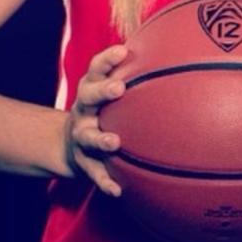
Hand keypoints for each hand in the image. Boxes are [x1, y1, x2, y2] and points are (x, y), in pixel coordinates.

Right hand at [66, 44, 127, 196]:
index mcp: (90, 89)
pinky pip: (94, 172)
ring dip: (100, 139)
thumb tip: (172, 55)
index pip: (96, 69)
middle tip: (118, 88)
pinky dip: (104, 181)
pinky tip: (118, 190)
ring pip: (87, 137)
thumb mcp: (107, 92)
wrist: (69, 145)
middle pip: (87, 97)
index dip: (107, 60)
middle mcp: (83, 111)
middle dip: (102, 91)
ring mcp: (81, 137)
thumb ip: (133, 77)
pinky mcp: (83, 162)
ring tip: (113, 142)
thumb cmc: (101, 112)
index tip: (122, 51)